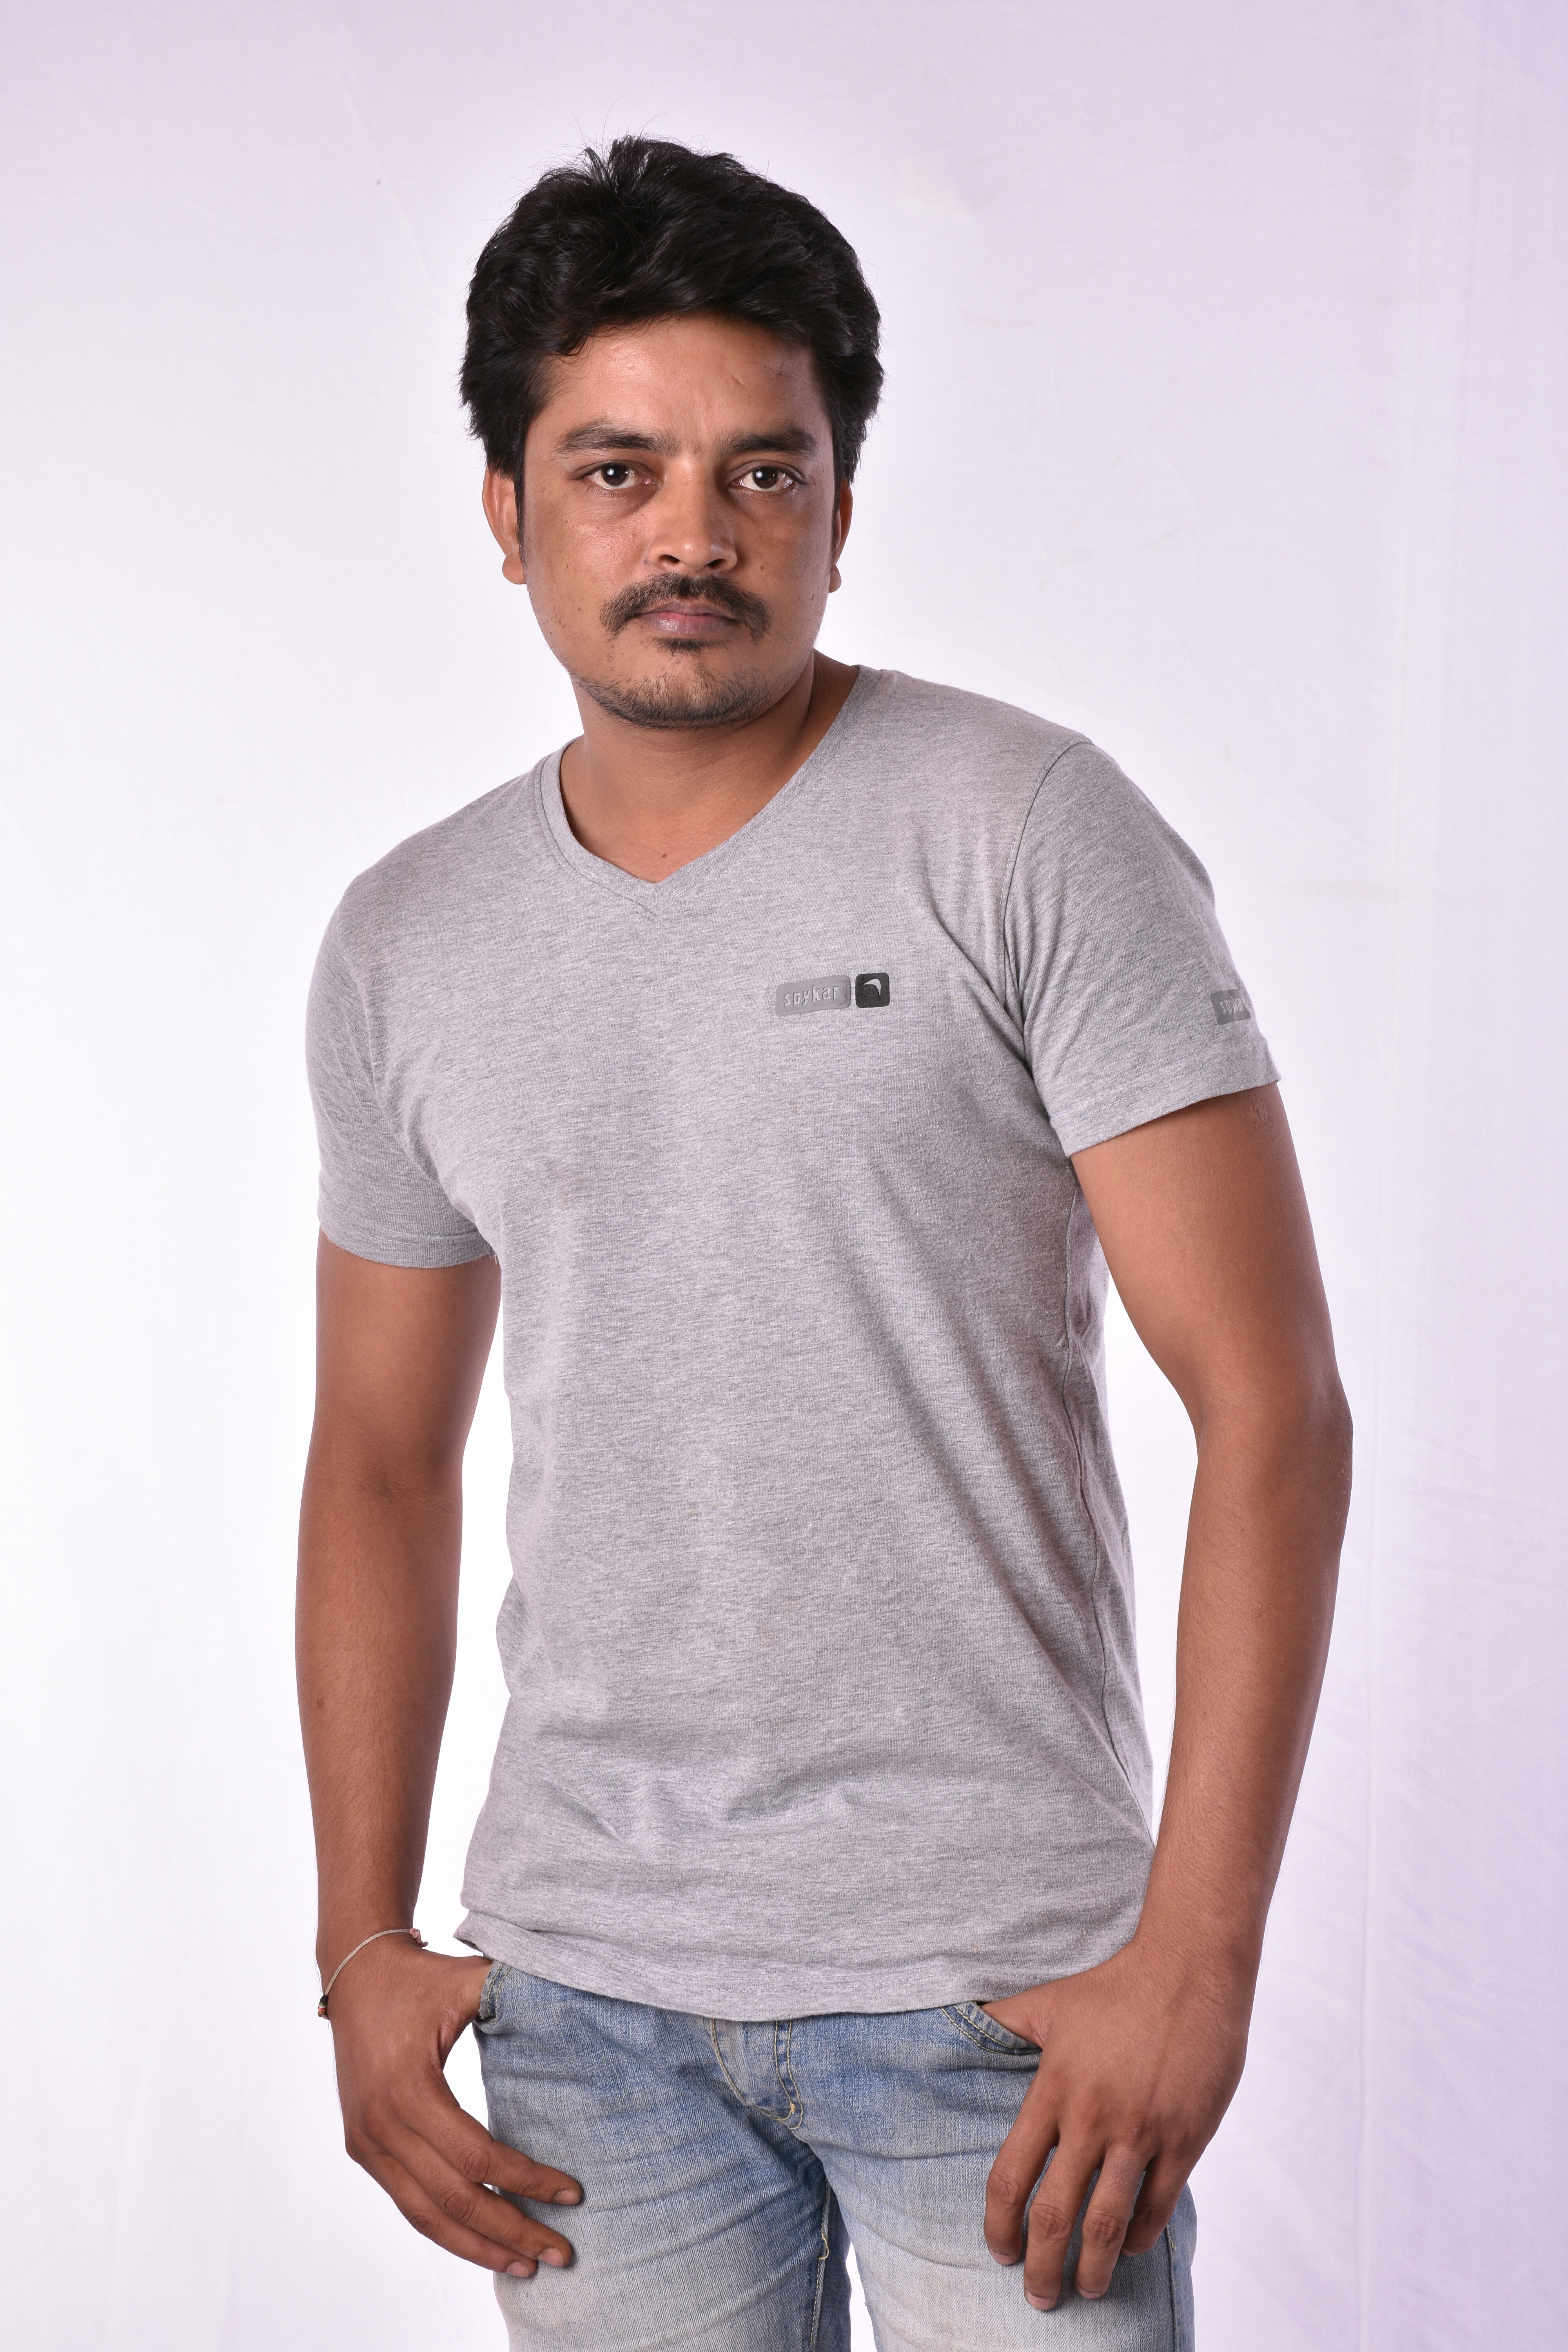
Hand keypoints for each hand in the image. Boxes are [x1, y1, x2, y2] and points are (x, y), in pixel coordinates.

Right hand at [325, 1937, 581, 2276]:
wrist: (356, 1973)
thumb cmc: (419, 1977)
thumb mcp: (467, 1980)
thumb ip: (514, 1992)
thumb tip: (578, 1993)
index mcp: (408, 2088)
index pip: (476, 2155)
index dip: (525, 2179)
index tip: (572, 2194)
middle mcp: (382, 2125)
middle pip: (454, 2199)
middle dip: (511, 2230)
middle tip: (562, 2253)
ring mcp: (368, 2142)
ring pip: (427, 2215)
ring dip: (478, 2246)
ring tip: (527, 2265)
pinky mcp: (364, 2148)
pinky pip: (408, 2203)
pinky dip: (447, 2230)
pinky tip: (482, 2244)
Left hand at [981, 1937, 1249, 2307]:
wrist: (1190, 1968)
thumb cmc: (1115, 1984)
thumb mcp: (1049, 2000)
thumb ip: (1005, 2020)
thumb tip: (963, 2016)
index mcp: (1054, 2089)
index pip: (1012, 2176)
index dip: (999, 2225)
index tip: (999, 2252)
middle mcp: (1093, 2117)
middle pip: (1057, 2216)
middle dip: (1042, 2268)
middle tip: (1037, 2297)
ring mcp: (1142, 2131)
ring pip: (1108, 2224)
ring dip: (1093, 2269)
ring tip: (1085, 2290)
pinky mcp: (1185, 2138)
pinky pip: (1157, 2206)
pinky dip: (1137, 2236)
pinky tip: (1125, 2247)